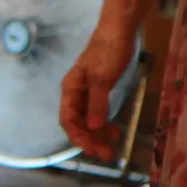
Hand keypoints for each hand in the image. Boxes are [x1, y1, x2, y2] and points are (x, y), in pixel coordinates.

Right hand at [59, 23, 137, 157]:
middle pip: (77, 123)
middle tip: (107, 155)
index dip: (78, 137)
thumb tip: (93, 127)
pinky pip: (96, 113)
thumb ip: (97, 103)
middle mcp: (75, 93)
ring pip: (87, 120)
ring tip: (112, 148)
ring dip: (97, 135)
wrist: (118, 32)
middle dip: (89, 140)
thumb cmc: (107, 52)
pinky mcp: (98, 91)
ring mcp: (86, 92)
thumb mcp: (102, 78)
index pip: (68, 119)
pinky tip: (115, 132)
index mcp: (71, 88)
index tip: (93, 150)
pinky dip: (104, 124)